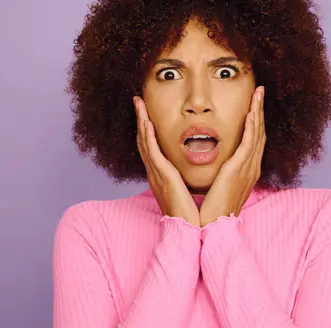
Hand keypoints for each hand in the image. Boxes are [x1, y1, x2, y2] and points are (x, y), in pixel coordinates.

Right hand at [134, 96, 199, 226]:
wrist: (189, 230)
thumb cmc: (191, 213)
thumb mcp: (187, 190)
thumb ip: (186, 178)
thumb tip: (193, 170)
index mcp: (162, 174)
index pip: (152, 145)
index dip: (146, 128)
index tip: (146, 111)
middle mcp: (155, 171)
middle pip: (144, 140)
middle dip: (140, 119)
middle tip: (137, 101)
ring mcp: (156, 173)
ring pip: (144, 141)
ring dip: (141, 121)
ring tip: (138, 103)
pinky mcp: (162, 176)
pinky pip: (153, 152)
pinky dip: (148, 137)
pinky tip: (147, 123)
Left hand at [200, 86, 265, 225]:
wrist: (213, 227)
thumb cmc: (212, 209)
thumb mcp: (218, 185)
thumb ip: (220, 171)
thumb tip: (215, 162)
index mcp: (246, 170)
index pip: (253, 139)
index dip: (255, 120)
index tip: (253, 103)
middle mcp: (251, 167)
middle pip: (259, 132)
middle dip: (260, 110)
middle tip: (260, 91)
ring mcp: (248, 169)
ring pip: (257, 134)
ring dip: (257, 112)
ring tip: (258, 94)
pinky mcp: (239, 171)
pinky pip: (249, 144)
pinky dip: (251, 128)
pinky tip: (251, 113)